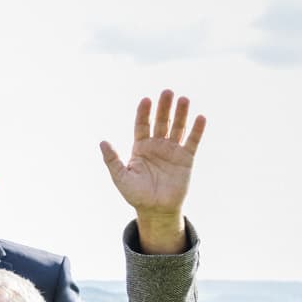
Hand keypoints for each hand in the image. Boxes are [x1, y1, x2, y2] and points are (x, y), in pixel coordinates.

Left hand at [101, 89, 204, 230]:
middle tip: (167, 91)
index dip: (144, 113)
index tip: (146, 100)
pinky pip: (192, 142)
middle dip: (164, 107)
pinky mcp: (186, 159)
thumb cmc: (136, 195)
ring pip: (177, 128)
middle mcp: (157, 145)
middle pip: (161, 122)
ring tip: (183, 99)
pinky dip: (196, 130)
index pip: (142, 125)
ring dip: (181, 114)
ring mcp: (172, 151)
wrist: (156, 210)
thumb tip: (102, 142)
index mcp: (140, 147)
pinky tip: (200, 118)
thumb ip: (112, 160)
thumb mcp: (121, 177)